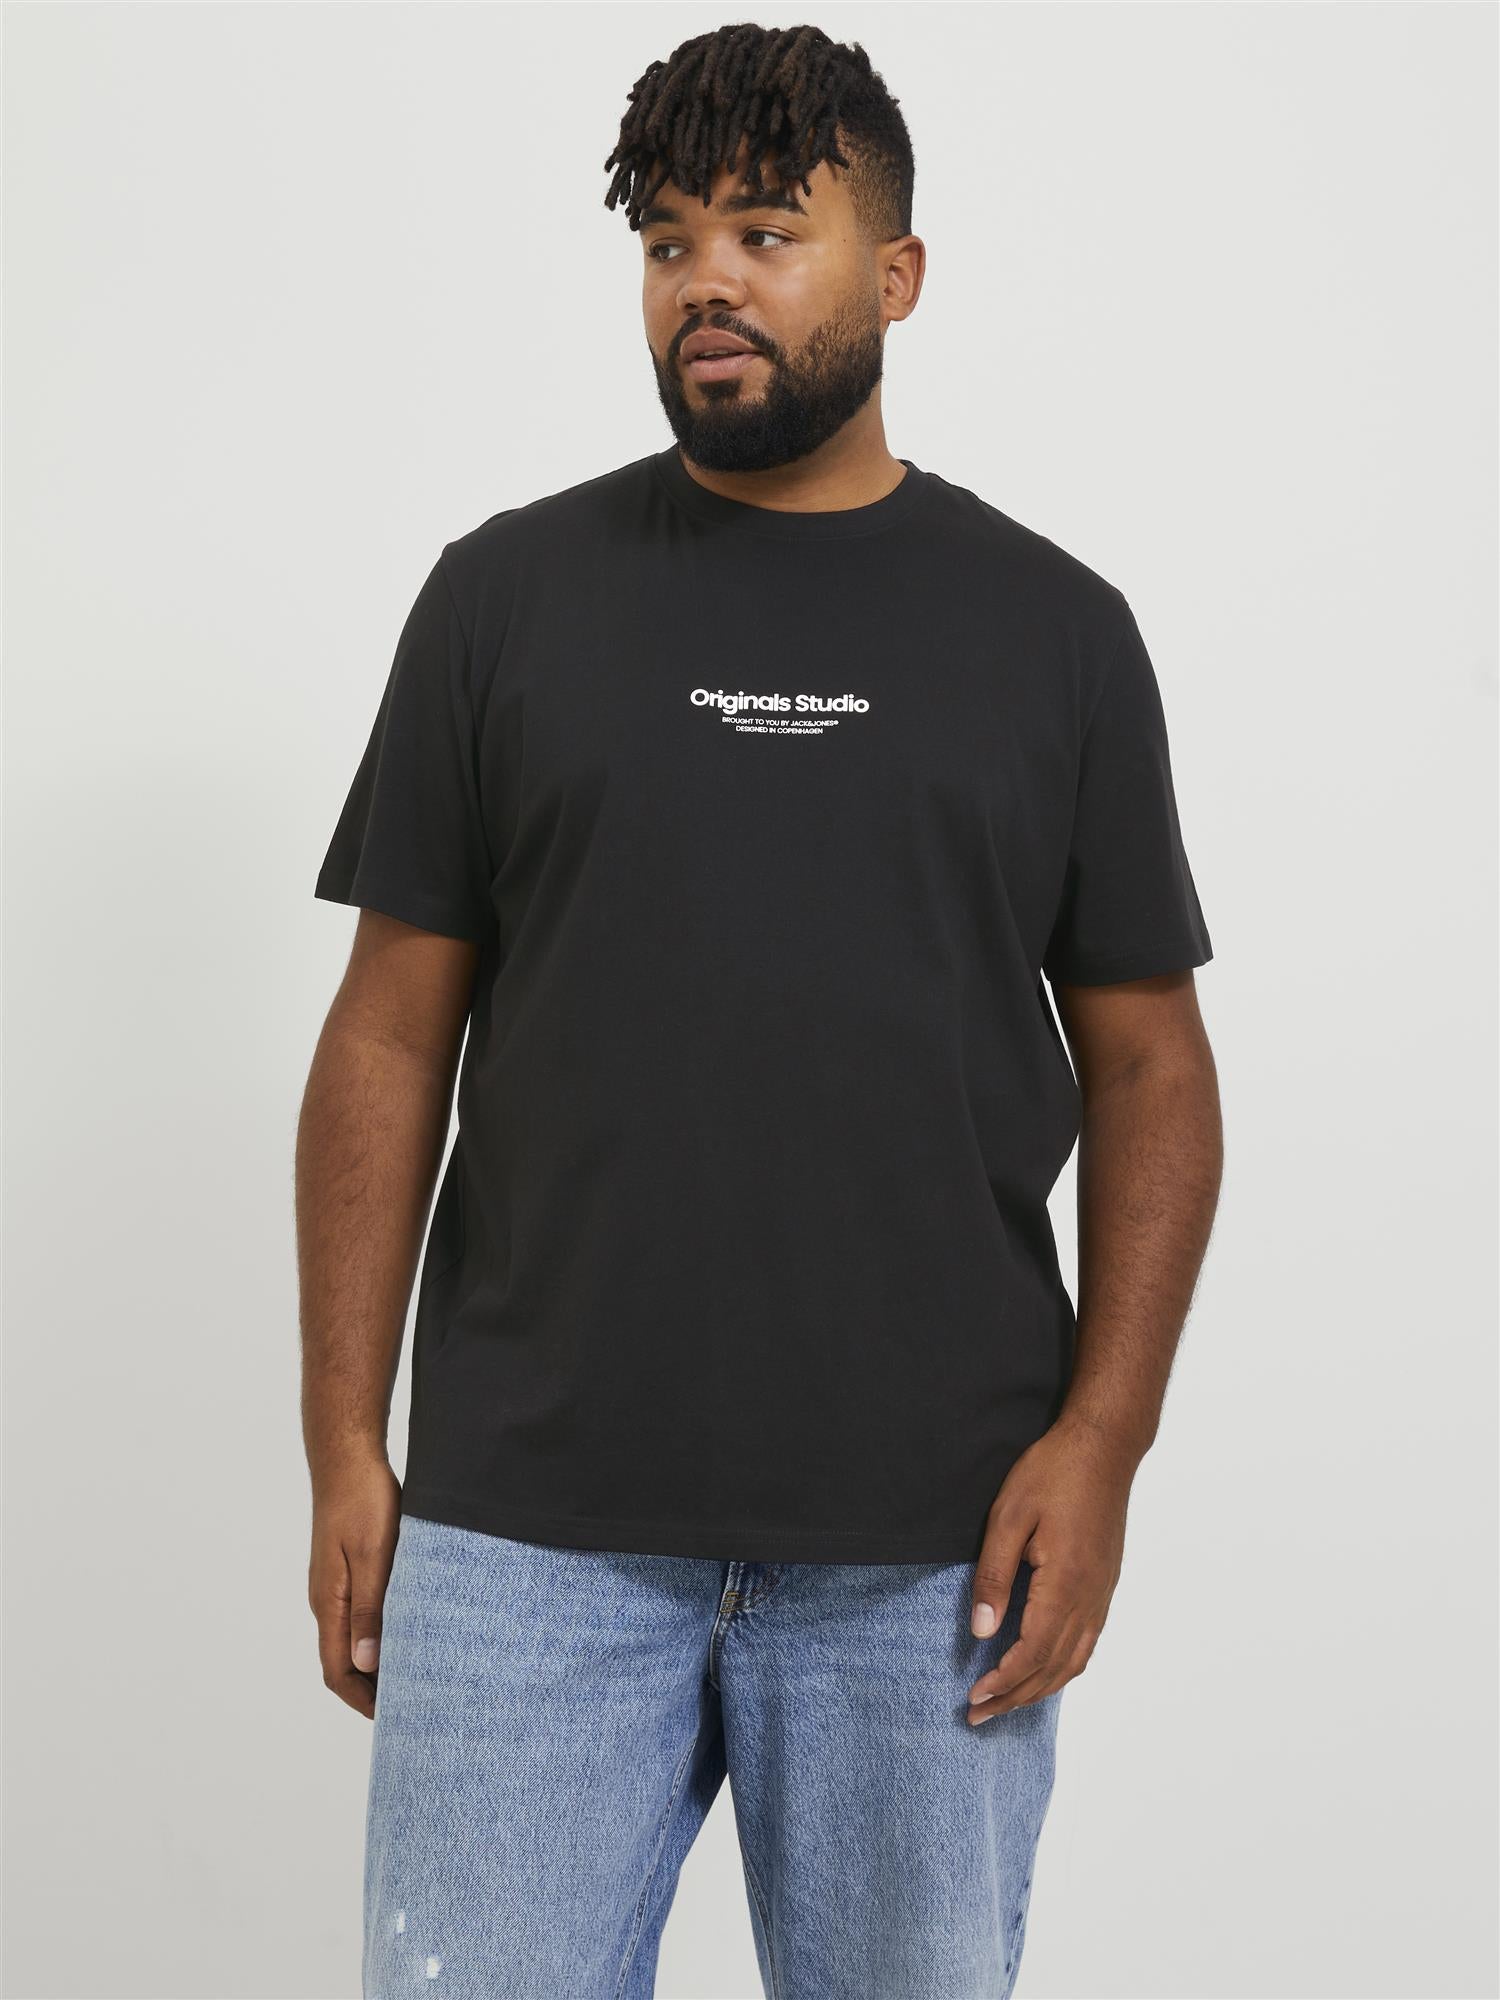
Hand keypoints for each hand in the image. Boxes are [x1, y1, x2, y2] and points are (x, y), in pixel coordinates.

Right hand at [308, 1457, 400, 1718]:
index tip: (395, 1721)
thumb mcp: (374, 1555)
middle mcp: (326, 1600)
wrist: (347, 1458)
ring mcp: (334, 1585)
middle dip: (371, 1690)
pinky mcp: (347, 1569)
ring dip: (376, 1663)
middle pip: (342, 1662)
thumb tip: (367, 1664)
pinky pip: (359, 1615)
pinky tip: (408, 1630)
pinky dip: (379, 1634)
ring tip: (415, 1676)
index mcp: (329, 1603)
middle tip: (412, 1707)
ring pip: (351, 1639)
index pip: (337, 1672)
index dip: (363, 1702)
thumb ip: (370, 1609)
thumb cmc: (362, 1501)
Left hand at [965, 1416, 1134, 1722]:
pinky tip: (1043, 1668)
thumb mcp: (1008, 1517)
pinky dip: (1062, 1666)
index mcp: (1065, 1584)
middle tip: (980, 1714)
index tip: (973, 1697)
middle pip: (1054, 1668)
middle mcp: (1090, 1598)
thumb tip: (981, 1632)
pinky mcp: (1105, 1585)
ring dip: (1039, 1688)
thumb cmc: (1052, 1474)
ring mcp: (1102, 1594)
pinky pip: (1086, 1643)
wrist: (1103, 1448)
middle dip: (1016, 1697)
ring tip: (1007, 1701)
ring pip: (1074, 1661)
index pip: (1032, 1653)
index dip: (1002, 1682)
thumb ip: (993, 1577)